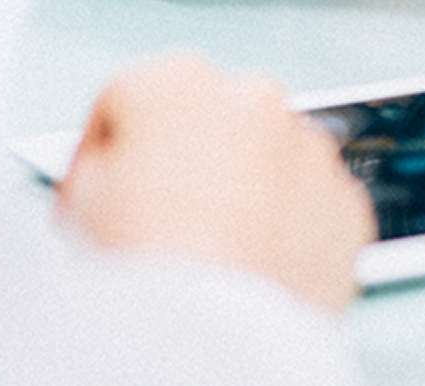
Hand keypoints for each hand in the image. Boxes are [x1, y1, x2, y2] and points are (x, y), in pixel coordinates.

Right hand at [54, 51, 373, 312]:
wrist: (212, 342)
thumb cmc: (142, 275)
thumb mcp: (77, 205)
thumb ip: (101, 164)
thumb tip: (119, 171)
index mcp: (176, 81)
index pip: (129, 101)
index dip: (106, 153)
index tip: (105, 188)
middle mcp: (254, 97)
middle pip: (208, 120)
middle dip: (187, 160)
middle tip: (161, 222)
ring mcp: (311, 149)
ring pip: (267, 157)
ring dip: (244, 190)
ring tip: (211, 254)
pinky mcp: (347, 203)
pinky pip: (310, 204)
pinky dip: (288, 228)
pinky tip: (253, 268)